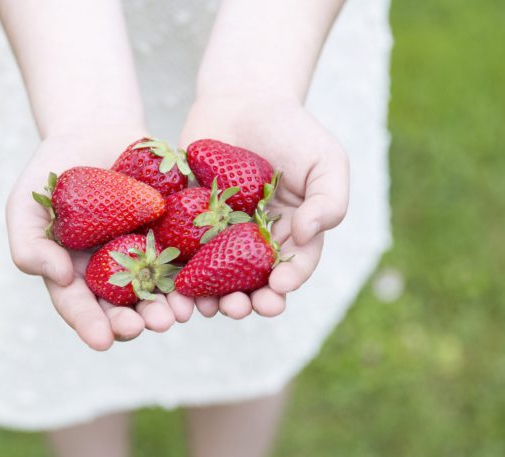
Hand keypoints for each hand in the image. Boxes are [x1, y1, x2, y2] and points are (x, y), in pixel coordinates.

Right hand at [5, 125, 193, 350]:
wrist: (97, 128)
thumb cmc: (53, 170)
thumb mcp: (26, 204)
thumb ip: (30, 245)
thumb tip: (58, 277)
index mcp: (78, 276)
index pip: (82, 309)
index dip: (92, 326)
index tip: (103, 340)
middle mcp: (117, 275)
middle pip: (126, 308)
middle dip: (138, 321)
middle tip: (149, 326)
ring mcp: (151, 256)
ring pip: (163, 291)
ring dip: (172, 306)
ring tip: (180, 313)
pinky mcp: (181, 234)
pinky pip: (194, 258)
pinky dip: (202, 273)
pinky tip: (207, 284)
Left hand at [179, 96, 349, 318]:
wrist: (242, 99)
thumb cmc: (291, 130)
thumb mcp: (325, 160)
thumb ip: (328, 200)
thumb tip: (308, 235)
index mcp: (294, 236)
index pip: (294, 267)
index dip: (287, 281)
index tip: (279, 286)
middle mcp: (256, 245)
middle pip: (253, 284)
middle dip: (247, 302)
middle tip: (238, 307)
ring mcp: (220, 239)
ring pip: (216, 280)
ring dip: (212, 299)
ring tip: (207, 308)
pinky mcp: (186, 227)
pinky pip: (181, 256)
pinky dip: (178, 275)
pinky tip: (175, 287)